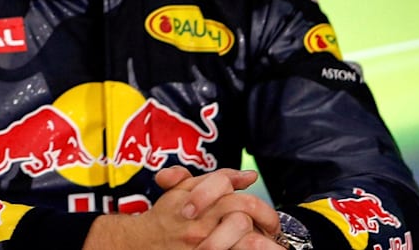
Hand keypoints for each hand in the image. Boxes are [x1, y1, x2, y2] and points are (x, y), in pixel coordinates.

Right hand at [83, 167, 281, 249]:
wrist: (143, 244)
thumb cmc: (165, 218)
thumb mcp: (181, 191)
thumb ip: (214, 180)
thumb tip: (247, 175)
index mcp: (194, 202)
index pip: (224, 184)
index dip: (242, 185)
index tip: (254, 192)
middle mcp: (200, 224)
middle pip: (241, 208)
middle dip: (264, 213)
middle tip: (272, 223)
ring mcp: (205, 245)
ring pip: (245, 237)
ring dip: (263, 240)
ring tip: (274, 244)